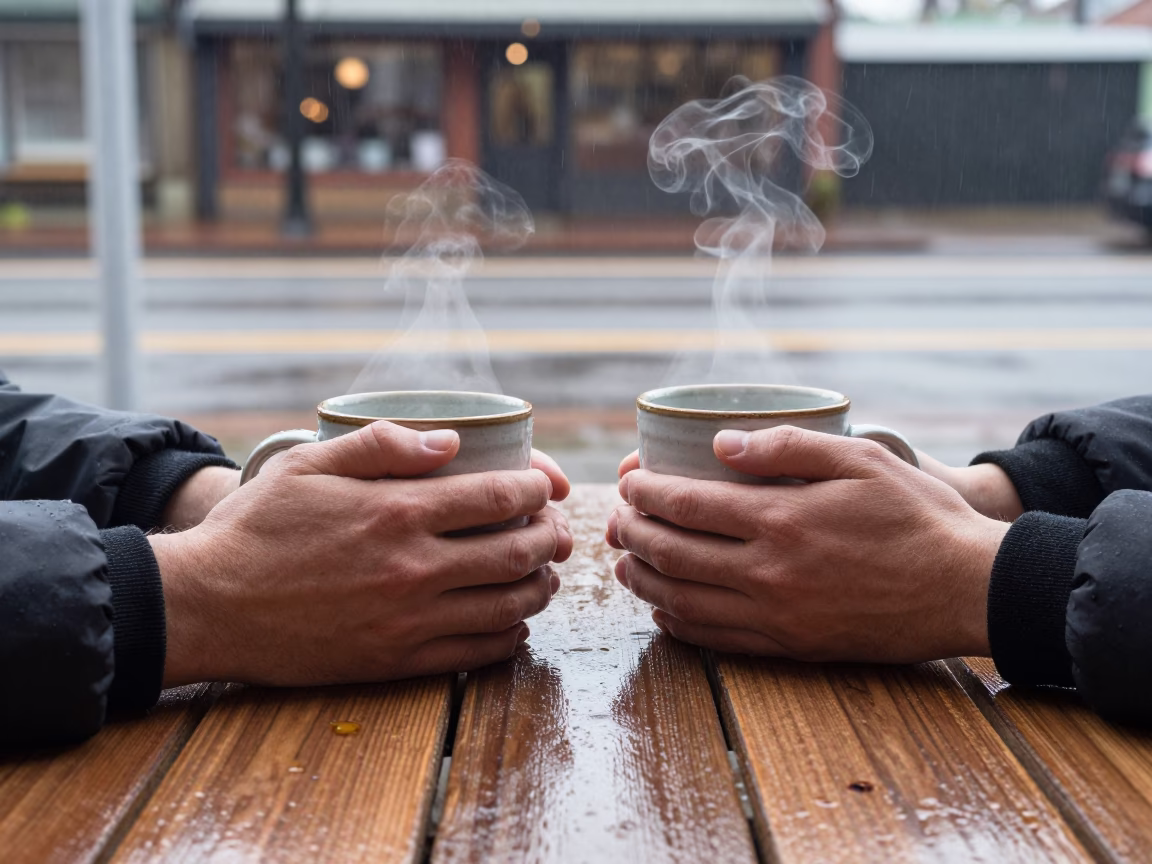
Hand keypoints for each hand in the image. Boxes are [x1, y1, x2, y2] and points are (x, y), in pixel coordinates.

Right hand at [152, 421, 572, 687]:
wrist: (206, 607)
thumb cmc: (255, 528)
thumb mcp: (307, 464)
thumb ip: (382, 445)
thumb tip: (451, 441)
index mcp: (396, 511)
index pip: (498, 496)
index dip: (535, 489)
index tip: (542, 487)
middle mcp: (413, 567)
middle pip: (516, 553)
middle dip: (548, 538)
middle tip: (553, 532)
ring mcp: (408, 620)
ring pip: (507, 606)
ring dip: (539, 588)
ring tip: (543, 576)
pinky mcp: (395, 661)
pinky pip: (475, 654)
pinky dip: (508, 637)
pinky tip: (512, 623)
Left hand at [607, 426, 1008, 663]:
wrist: (967, 590)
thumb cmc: (918, 516)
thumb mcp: (860, 459)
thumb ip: (786, 447)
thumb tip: (719, 444)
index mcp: (781, 519)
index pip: (685, 504)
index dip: (645, 492)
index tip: (628, 480)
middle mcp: (769, 572)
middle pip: (672, 554)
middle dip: (632, 534)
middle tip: (615, 520)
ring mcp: (777, 616)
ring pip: (684, 601)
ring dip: (643, 581)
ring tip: (624, 565)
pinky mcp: (791, 646)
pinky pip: (716, 639)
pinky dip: (678, 623)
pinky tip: (665, 610)